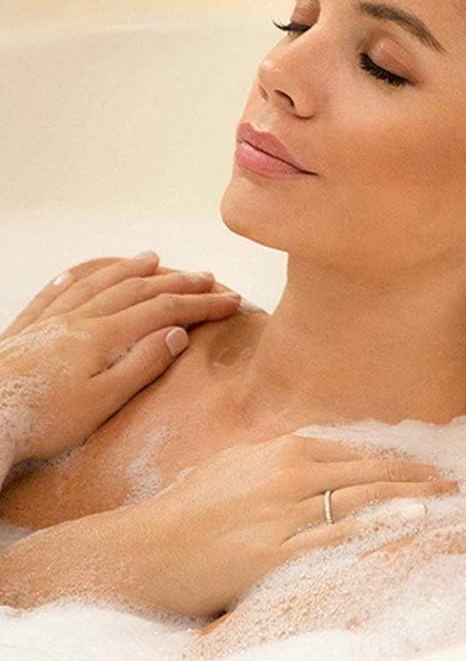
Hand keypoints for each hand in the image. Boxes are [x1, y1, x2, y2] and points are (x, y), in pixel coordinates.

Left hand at [0, 251, 241, 465]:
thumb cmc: (40, 421)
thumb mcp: (103, 402)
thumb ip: (142, 364)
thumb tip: (177, 333)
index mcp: (103, 337)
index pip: (164, 311)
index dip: (201, 304)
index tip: (230, 301)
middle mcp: (78, 320)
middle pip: (136, 291)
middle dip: (176, 281)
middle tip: (205, 276)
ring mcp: (49, 323)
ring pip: (96, 285)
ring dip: (128, 270)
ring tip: (152, 258)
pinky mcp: (22, 334)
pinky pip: (51, 296)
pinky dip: (71, 279)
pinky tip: (77, 273)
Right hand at [124, 430, 459, 618]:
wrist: (141, 548)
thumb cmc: (188, 507)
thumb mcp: (239, 463)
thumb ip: (283, 456)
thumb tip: (321, 453)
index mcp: (283, 449)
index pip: (356, 450)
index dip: (397, 457)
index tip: (427, 462)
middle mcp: (289, 473)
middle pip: (368, 471)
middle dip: (416, 475)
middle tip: (453, 479)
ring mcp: (283, 513)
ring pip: (361, 500)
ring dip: (409, 498)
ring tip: (445, 499)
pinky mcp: (274, 553)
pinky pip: (337, 540)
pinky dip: (378, 529)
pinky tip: (409, 524)